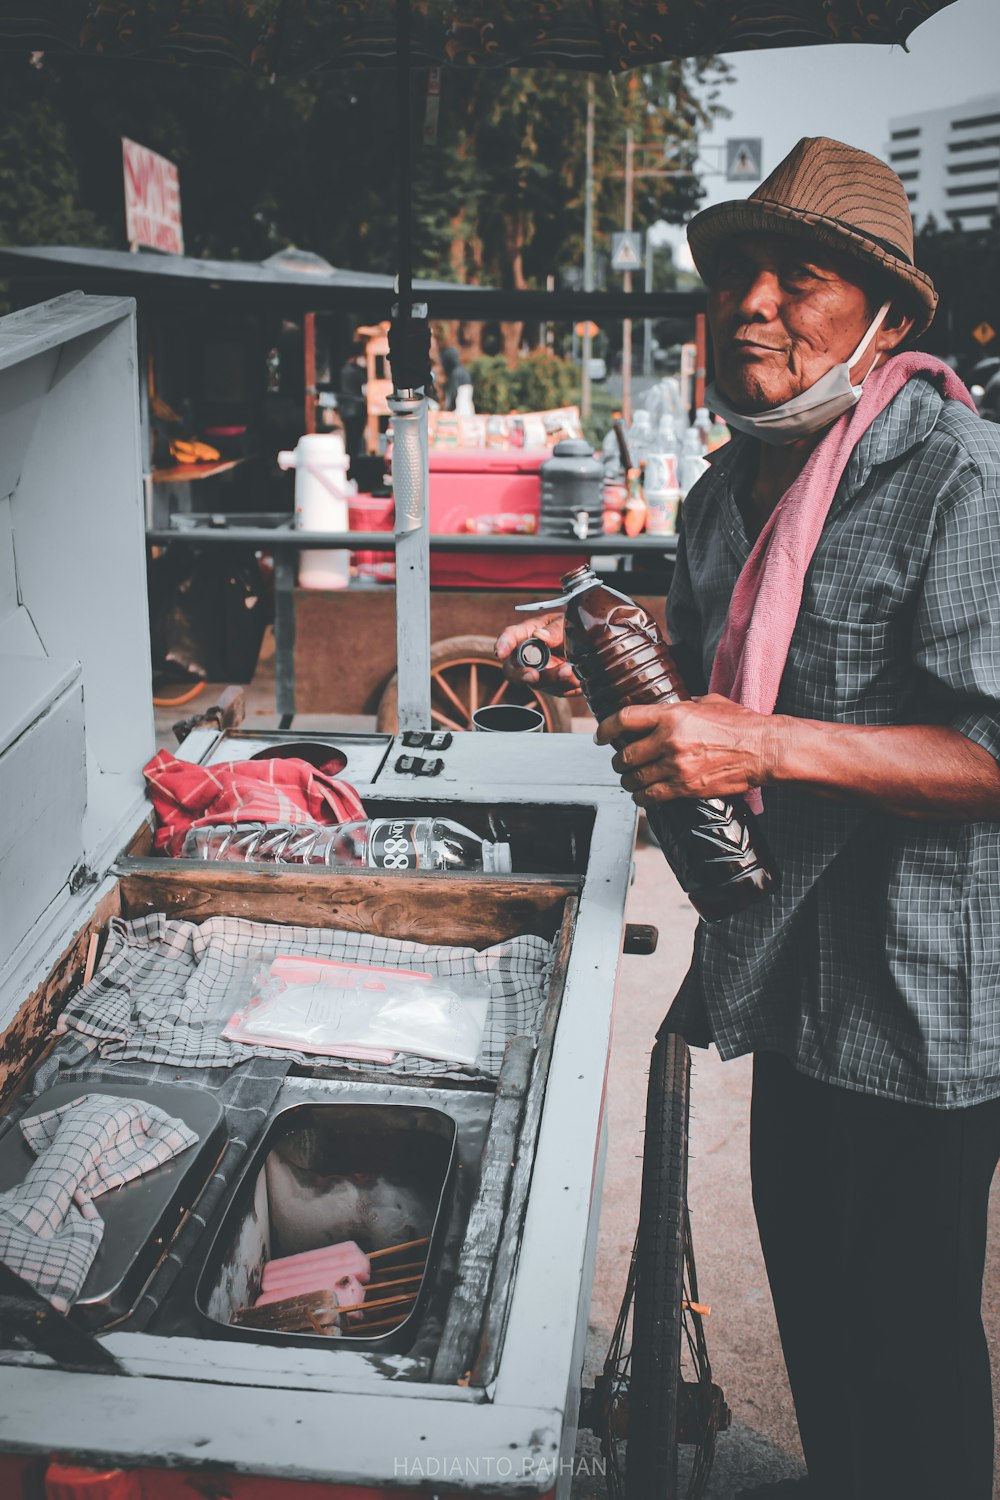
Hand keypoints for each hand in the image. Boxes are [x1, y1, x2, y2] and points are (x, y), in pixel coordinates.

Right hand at [494, 610, 581, 696]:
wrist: (588, 645)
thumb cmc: (568, 628)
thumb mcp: (563, 623)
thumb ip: (553, 630)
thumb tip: (540, 635)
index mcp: (526, 634)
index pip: (510, 637)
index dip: (503, 644)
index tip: (500, 652)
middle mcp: (527, 656)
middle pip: (513, 670)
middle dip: (521, 675)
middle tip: (533, 675)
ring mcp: (539, 673)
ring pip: (537, 683)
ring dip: (552, 678)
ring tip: (568, 669)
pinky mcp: (553, 686)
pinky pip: (557, 689)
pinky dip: (567, 684)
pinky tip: (575, 676)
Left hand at [595, 695, 776, 803]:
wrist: (762, 750)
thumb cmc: (739, 723)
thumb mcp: (706, 703)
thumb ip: (681, 707)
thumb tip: (665, 710)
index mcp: (671, 715)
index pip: (624, 720)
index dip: (605, 729)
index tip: (600, 736)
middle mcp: (669, 740)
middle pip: (624, 756)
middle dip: (617, 761)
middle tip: (619, 762)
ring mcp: (676, 766)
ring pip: (634, 779)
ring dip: (627, 781)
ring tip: (630, 780)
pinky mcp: (685, 788)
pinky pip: (650, 796)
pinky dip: (641, 797)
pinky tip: (642, 794)